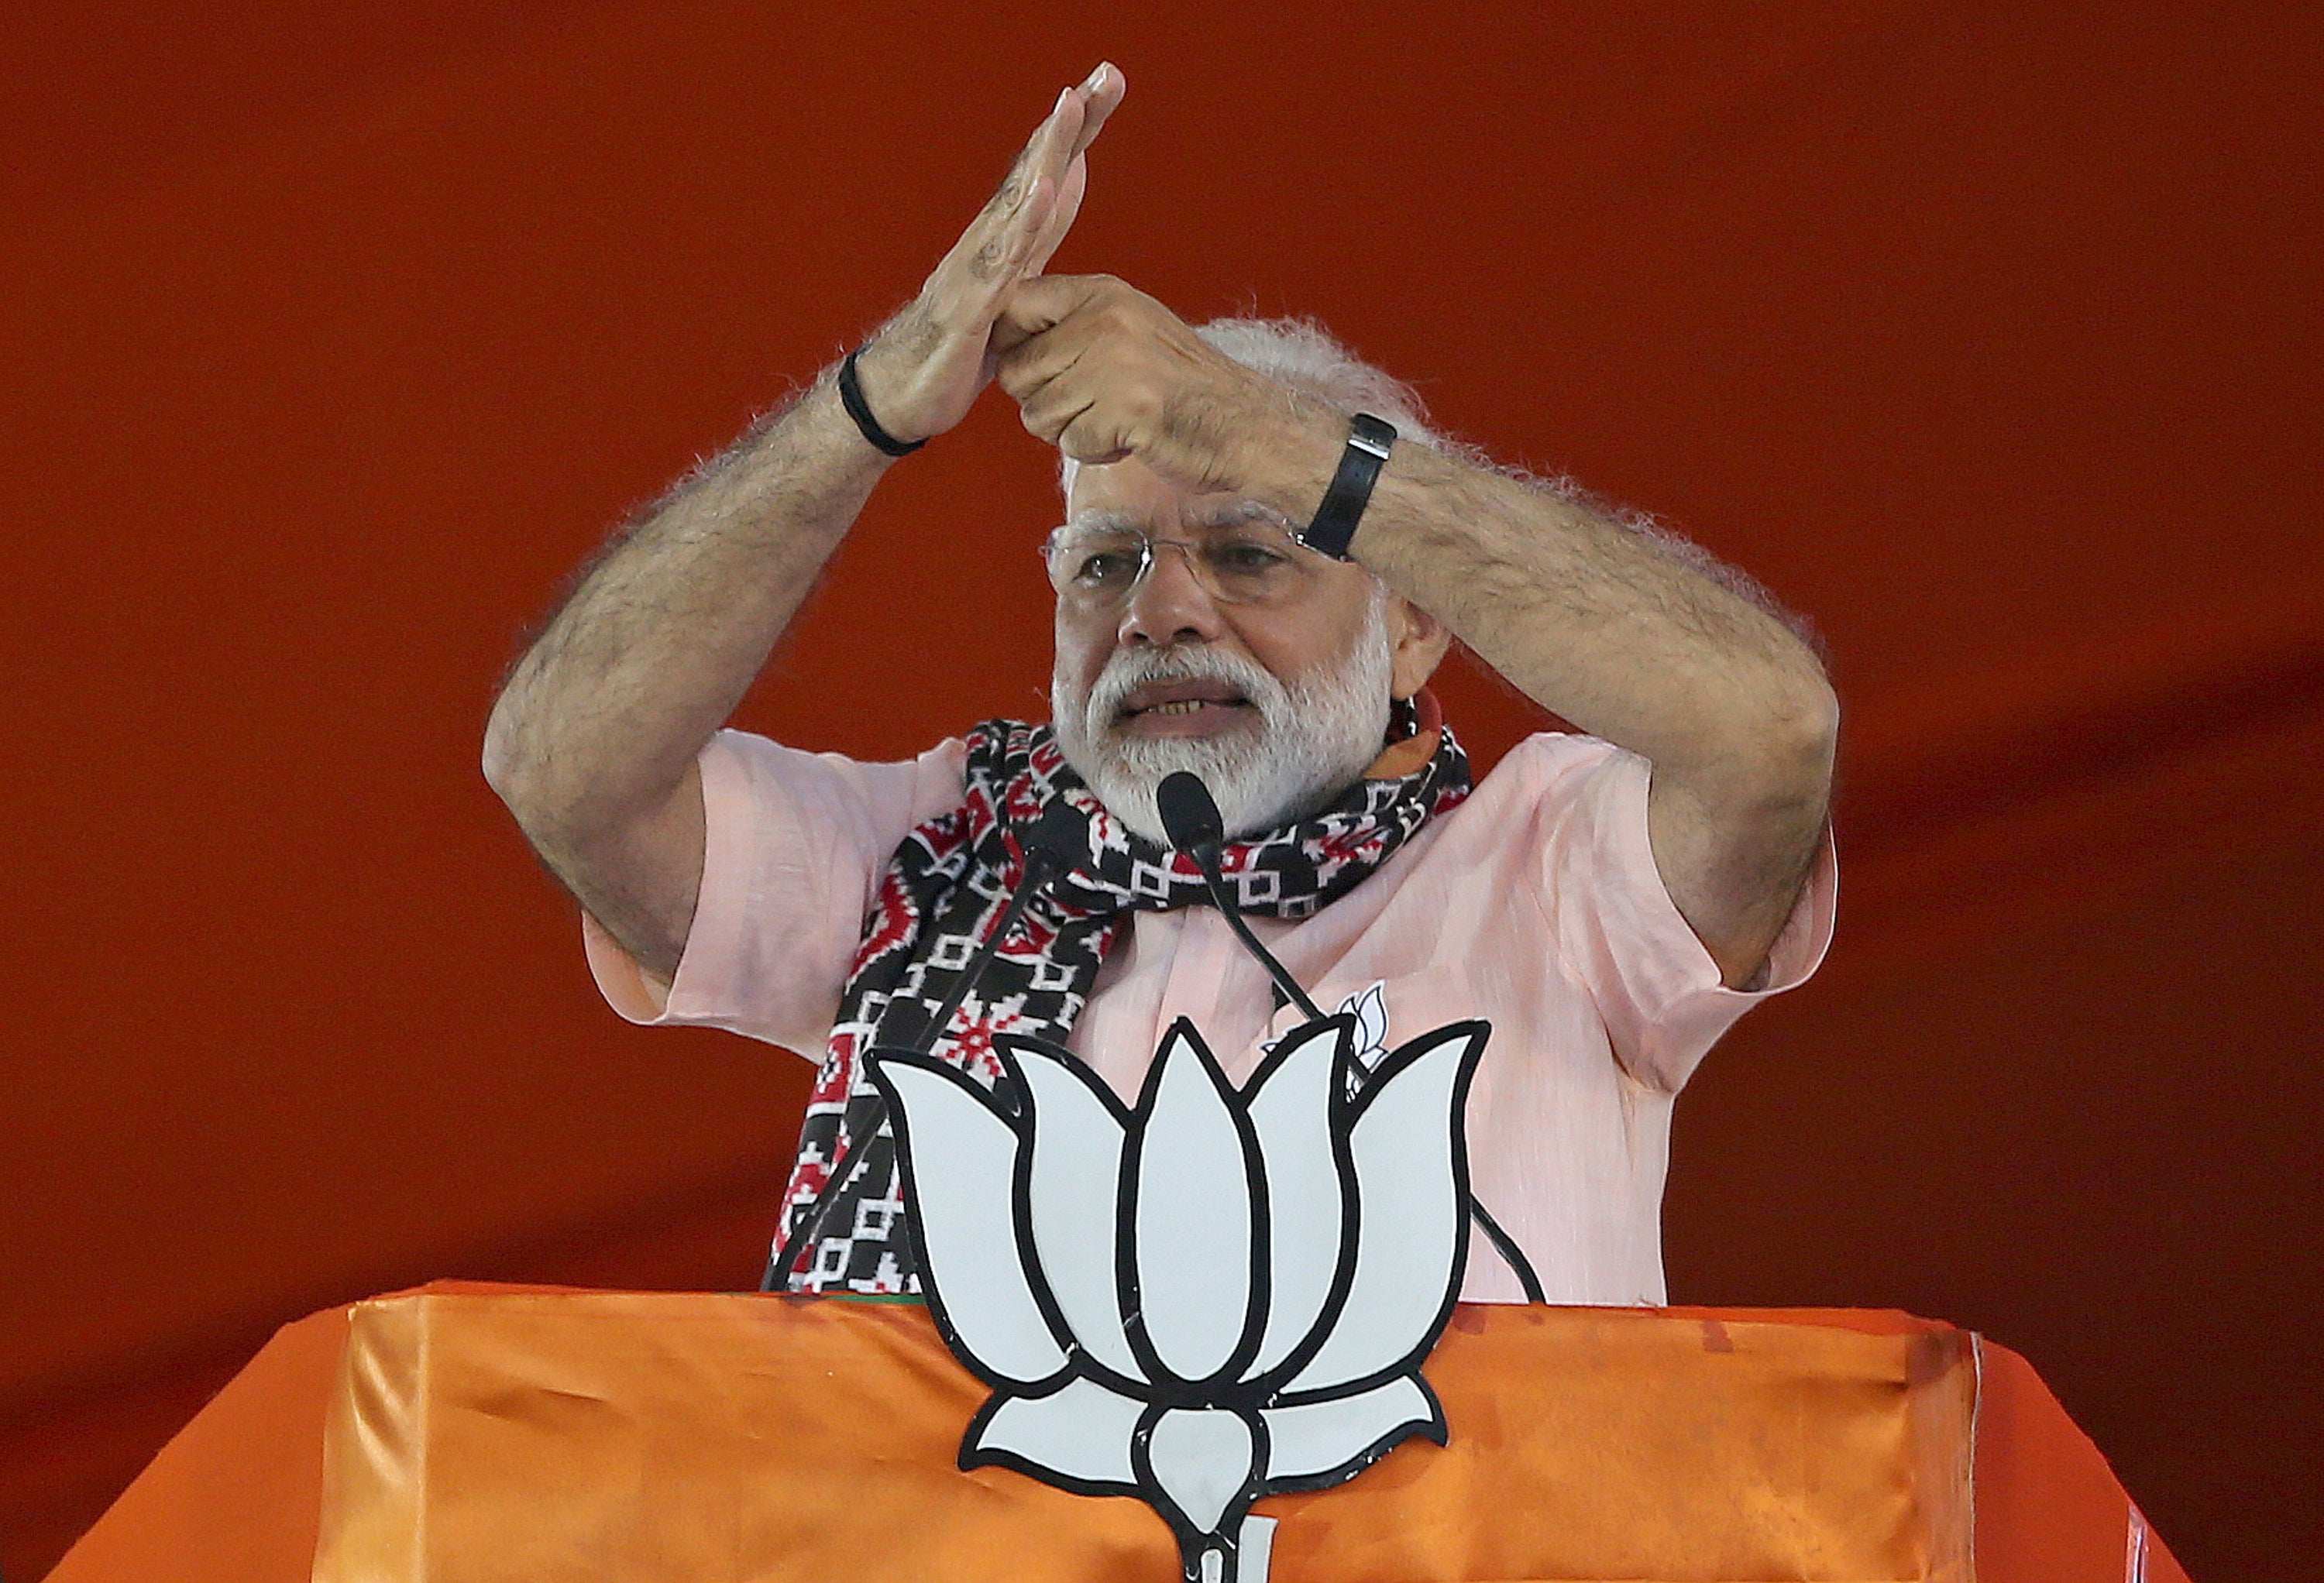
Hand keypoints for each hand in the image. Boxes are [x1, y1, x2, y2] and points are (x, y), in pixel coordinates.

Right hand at [850, 64, 1125, 445]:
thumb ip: (1039, 229)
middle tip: (1106, 74)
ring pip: (1018, 199)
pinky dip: (1024, 222)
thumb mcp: (1015, 279)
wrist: (902, 393)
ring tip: (1072, 108)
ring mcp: (977, 266)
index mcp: (1007, 234)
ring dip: (1047, 153)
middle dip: (1071, 121)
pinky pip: (1001, 258)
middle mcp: (989, 237)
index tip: (1110, 82)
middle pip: (1037, 167)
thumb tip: (1068, 178)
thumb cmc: (959, 340)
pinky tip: (1044, 189)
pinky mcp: (970, 303)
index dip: (1080, 128)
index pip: (1049, 169)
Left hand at [993, 275, 1336, 493]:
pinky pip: (1070, 443)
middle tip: (1090, 408)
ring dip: (1070, 432)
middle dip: (1043, 402)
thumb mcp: (1131, 332)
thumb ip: (1075, 328)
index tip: (1040, 370)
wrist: (1248, 428)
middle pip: (1016, 371)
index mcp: (1103, 294)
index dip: (1013, 347)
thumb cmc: (1186, 390)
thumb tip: (1003, 344)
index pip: (1015, 306)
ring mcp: (1114, 363)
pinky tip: (1131, 440)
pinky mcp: (1125, 409)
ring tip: (1116, 422)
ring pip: (1036, 413)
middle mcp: (1105, 319)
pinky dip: (1096, 453)